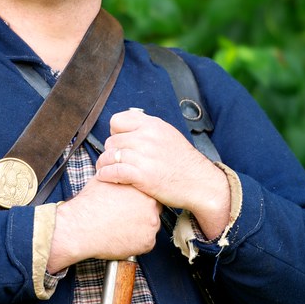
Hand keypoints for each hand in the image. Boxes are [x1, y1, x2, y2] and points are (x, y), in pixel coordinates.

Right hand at [48, 175, 161, 271]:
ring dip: (140, 228)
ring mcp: (151, 226)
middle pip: (153, 210)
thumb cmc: (90, 204)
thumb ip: (119, 176)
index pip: (150, 193)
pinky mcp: (147, 243)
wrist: (81, 227)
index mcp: (142, 189)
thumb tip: (117, 171)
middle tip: (125, 217)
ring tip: (121, 227)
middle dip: (142, 213)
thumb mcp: (105, 179)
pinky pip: (146, 242)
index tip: (131, 204)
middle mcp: (151, 207)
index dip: (140, 199)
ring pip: (150, 227)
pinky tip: (122, 237)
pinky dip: (136, 242)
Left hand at [95, 109, 230, 237]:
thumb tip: (130, 126)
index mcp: (153, 125)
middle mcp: (147, 137)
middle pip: (112, 140)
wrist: (200, 183)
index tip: (119, 142)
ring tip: (104, 169)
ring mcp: (144, 156)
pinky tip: (104, 178)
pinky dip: (105, 175)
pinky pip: (113, 171)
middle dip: (110, 151)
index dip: (114, 132)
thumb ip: (150, 130)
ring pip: (109, 156)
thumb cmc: (185, 162)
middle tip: (113, 160)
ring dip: (104, 164)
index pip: (117, 120)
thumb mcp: (169, 135)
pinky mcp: (142, 175)